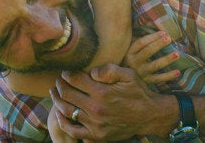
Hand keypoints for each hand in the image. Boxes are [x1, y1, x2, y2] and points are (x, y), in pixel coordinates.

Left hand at [49, 64, 171, 140]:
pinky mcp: (96, 135)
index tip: (65, 72)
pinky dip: (63, 121)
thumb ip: (109, 69)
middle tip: (59, 81)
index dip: (66, 74)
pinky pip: (72, 130)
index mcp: (102, 92)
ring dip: (57, 100)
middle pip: (66, 94)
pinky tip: (59, 113)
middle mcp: (95, 108)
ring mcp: (94, 124)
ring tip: (55, 93)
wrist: (149, 116)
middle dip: (60, 85)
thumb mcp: (128, 75)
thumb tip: (91, 71)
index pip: (74, 79)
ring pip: (66, 110)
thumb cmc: (138, 93)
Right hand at [122, 31, 179, 84]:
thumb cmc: (130, 61)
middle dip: (159, 44)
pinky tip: (178, 72)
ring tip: (177, 54)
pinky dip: (169, 76)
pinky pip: (159, 79)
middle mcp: (133, 63)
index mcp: (129, 53)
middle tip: (169, 39)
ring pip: (155, 65)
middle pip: (147, 51)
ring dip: (166, 59)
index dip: (152, 37)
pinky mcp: (146, 82)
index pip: (141, 43)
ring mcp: (140, 73)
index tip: (164, 33)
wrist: (123, 81)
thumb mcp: (130, 52)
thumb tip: (154, 29)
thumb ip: (138, 43)